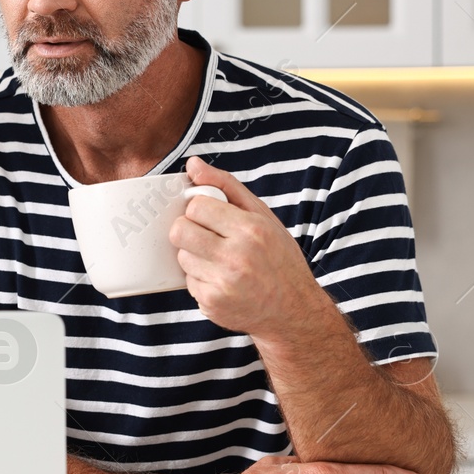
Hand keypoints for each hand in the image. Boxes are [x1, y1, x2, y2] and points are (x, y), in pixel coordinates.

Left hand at [169, 155, 330, 344]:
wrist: (293, 310)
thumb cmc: (278, 257)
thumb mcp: (262, 215)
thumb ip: (225, 186)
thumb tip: (193, 164)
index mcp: (251, 230)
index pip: (196, 207)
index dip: (199, 210)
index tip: (210, 216)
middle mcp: (236, 257)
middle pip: (180, 231)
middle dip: (189, 230)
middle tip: (206, 235)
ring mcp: (223, 283)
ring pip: (181, 256)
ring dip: (194, 255)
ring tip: (219, 260)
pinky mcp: (212, 304)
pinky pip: (187, 281)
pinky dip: (200, 278)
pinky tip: (222, 280)